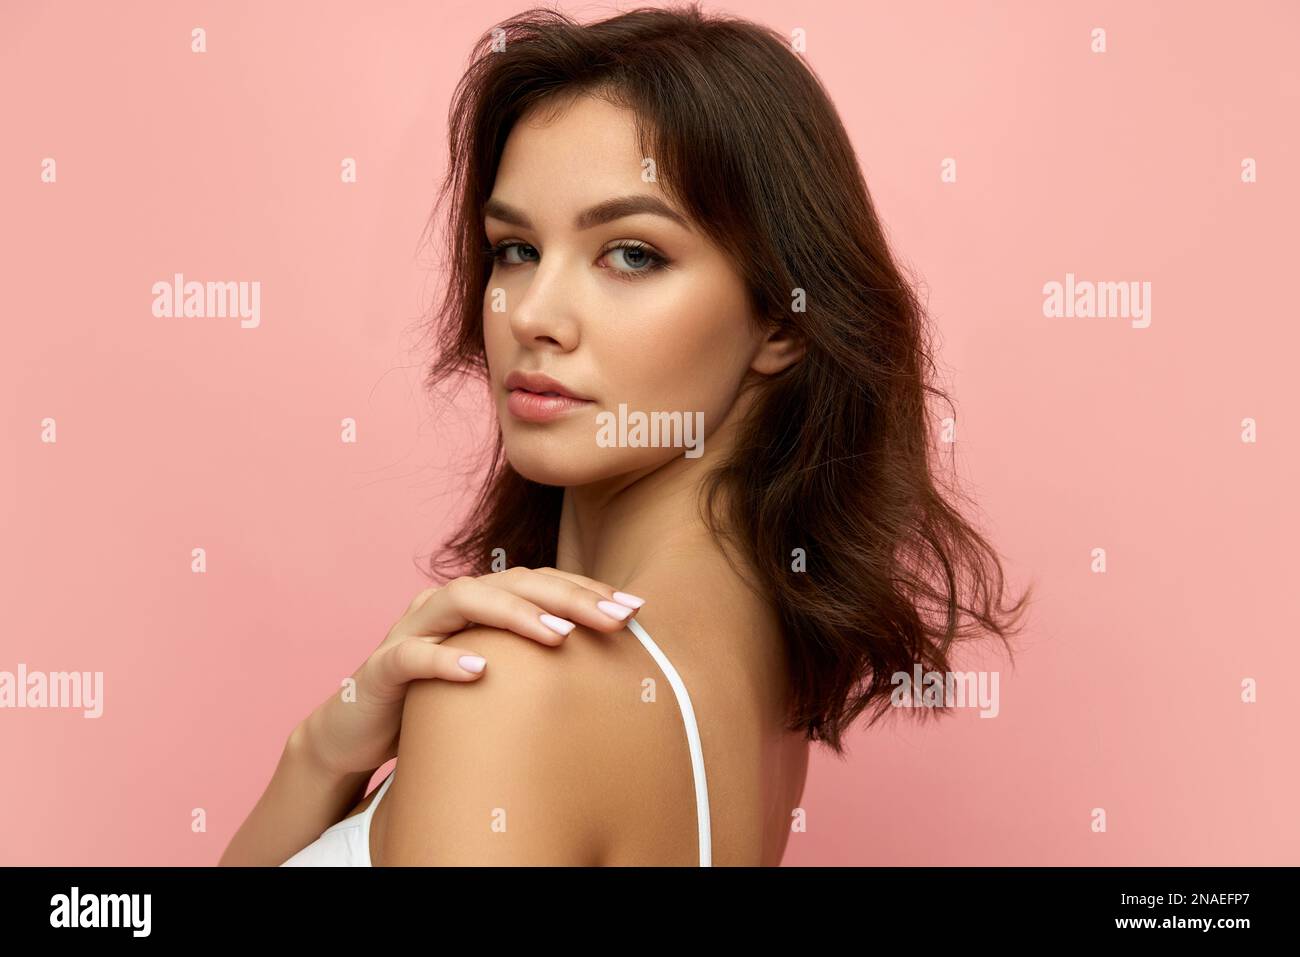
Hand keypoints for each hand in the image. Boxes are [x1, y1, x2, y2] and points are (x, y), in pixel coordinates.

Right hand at [296, 567, 645, 776]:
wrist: (357, 733)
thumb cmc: (437, 701)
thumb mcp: (494, 676)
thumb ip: (534, 659)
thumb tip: (608, 662)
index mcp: (476, 602)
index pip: (538, 581)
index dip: (586, 589)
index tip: (635, 607)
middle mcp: (444, 605)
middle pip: (510, 582)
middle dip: (566, 597)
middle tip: (615, 618)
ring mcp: (409, 632)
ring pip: (462, 602)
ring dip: (514, 614)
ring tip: (559, 636)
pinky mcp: (379, 669)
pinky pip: (410, 657)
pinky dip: (443, 660)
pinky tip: (479, 671)